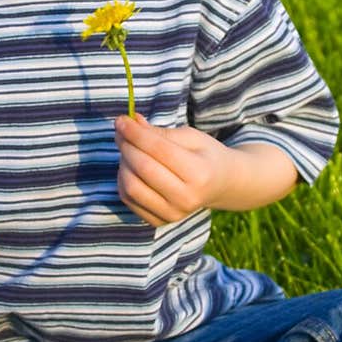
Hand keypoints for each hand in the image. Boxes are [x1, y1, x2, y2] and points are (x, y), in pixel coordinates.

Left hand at [114, 112, 237, 226]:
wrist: (220, 186)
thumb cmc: (204, 156)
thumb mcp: (191, 137)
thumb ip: (160, 132)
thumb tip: (130, 122)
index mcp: (199, 173)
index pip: (159, 149)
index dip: (136, 133)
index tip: (121, 120)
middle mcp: (186, 198)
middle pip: (143, 168)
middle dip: (126, 146)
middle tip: (121, 132)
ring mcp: (173, 213)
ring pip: (131, 187)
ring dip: (123, 164)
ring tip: (129, 151)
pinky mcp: (159, 221)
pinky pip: (128, 199)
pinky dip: (123, 180)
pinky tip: (130, 168)